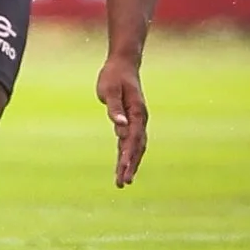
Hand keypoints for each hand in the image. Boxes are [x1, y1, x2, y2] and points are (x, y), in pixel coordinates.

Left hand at [96, 56, 147, 187]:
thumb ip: (114, 108)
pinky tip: (122, 166)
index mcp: (137, 113)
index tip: (124, 170)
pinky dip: (126, 154)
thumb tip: (119, 126)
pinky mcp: (130, 121)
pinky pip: (129, 142)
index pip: (133, 139)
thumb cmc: (114, 76)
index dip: (128, 156)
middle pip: (136, 148)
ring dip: (129, 164)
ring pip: (135, 147)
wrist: (123, 65)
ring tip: (123, 181)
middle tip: (124, 183)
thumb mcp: (110, 90)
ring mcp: (137, 122)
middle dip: (130, 166)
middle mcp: (140, 120)